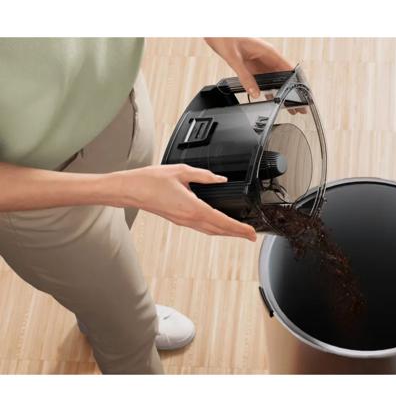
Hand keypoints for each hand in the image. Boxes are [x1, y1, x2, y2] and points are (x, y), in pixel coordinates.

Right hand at [112, 164, 256, 240]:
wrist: (130, 190)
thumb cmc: (150, 180)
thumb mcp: (181, 171)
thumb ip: (204, 175)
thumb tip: (220, 179)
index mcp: (192, 208)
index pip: (222, 221)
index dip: (239, 228)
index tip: (251, 233)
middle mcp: (189, 218)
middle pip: (219, 230)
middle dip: (237, 234)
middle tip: (252, 236)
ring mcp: (183, 221)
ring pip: (210, 231)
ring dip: (226, 233)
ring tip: (239, 233)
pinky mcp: (178, 220)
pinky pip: (202, 227)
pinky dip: (215, 228)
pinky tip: (219, 226)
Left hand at [205, 37, 292, 98]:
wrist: (214, 31)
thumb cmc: (225, 37)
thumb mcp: (234, 58)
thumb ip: (245, 76)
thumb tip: (254, 92)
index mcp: (268, 51)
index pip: (288, 68)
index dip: (296, 82)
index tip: (301, 94)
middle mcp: (267, 56)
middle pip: (284, 77)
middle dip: (291, 91)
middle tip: (297, 106)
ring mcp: (260, 61)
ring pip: (275, 79)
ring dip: (281, 92)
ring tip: (288, 106)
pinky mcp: (253, 66)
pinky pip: (264, 79)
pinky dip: (268, 89)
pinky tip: (271, 99)